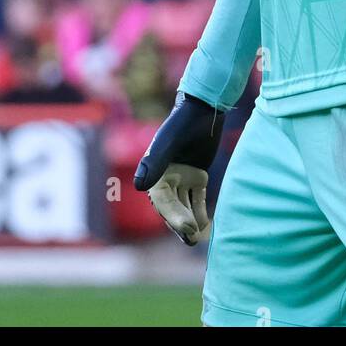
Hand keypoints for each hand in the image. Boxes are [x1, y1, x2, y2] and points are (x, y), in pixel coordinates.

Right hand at [133, 92, 223, 244]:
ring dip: (189, 220)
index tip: (188, 228)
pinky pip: (196, 196)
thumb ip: (155, 161)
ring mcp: (182, 176)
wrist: (204, 106)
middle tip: (192, 238)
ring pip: (184, 204)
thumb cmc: (184, 121)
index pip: (163, 200)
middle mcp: (166, 175)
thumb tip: (139, 187)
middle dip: (181, 223)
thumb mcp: (169, 141)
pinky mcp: (197, 174)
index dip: (173, 216)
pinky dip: (200, 209)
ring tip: (195, 239)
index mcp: (155, 170)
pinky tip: (206, 223)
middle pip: (173, 205)